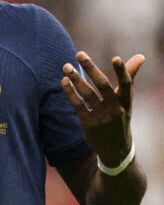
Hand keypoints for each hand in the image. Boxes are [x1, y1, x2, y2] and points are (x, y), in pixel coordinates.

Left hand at [62, 51, 144, 166]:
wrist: (115, 150)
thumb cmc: (120, 117)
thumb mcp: (127, 101)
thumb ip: (129, 77)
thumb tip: (140, 56)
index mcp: (126, 102)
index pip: (126, 85)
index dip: (123, 72)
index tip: (116, 58)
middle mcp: (116, 110)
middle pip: (103, 86)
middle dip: (91, 69)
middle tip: (80, 54)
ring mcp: (102, 118)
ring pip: (88, 94)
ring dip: (76, 78)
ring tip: (66, 66)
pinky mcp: (89, 125)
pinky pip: (78, 105)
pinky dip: (71, 92)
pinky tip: (64, 81)